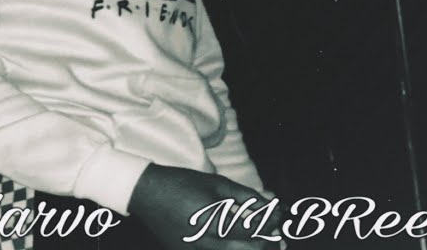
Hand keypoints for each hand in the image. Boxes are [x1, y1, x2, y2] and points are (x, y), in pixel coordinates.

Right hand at [128, 164, 279, 249]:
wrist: (146, 193)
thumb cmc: (183, 183)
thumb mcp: (217, 184)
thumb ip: (247, 196)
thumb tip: (272, 204)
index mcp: (215, 221)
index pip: (253, 230)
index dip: (271, 224)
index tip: (280, 216)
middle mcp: (206, 243)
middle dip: (266, 244)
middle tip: (277, 236)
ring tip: (262, 242)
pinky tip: (236, 243)